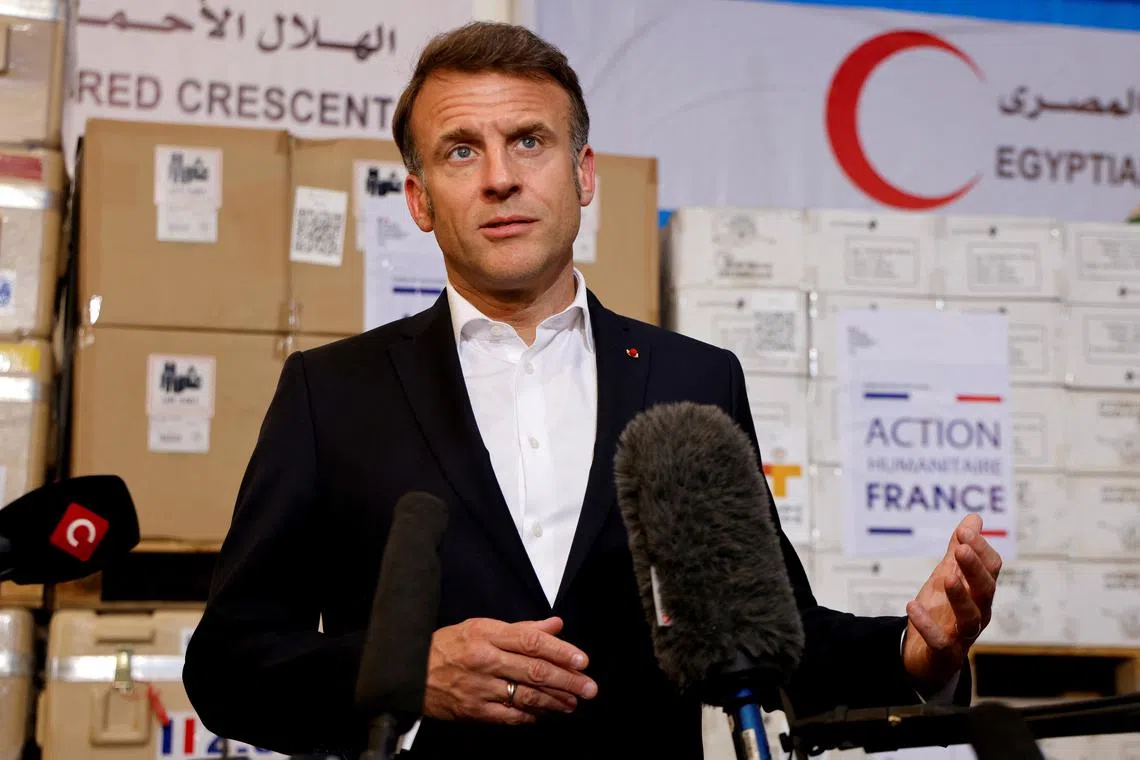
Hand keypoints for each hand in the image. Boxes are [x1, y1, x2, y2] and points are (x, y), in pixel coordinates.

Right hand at [423, 616, 597, 724]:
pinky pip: (510, 716)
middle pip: (534, 671)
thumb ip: (522, 628)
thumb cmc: (449, 646)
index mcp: (487, 634)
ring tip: (573, 703)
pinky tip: (544, 714)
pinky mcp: (474, 710)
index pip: (531, 641)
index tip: (582, 660)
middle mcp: (485, 660)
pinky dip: (530, 715)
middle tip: (589, 688)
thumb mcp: (482, 627)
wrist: (411, 672)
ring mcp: (479, 688)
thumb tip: (556, 625)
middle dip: (567, 681)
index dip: (560, 651)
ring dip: (555, 701)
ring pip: (526, 696)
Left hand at [903, 514, 1001, 695]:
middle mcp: (978, 613)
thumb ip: (959, 549)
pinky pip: (941, 642)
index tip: (965, 530)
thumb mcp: (948, 575)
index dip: (980, 548)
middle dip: (974, 568)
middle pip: (985, 590)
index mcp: (980, 592)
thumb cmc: (942, 612)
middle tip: (961, 548)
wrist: (925, 656)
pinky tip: (911, 606)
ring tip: (946, 578)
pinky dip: (927, 625)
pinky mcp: (945, 654)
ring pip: (971, 617)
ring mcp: (963, 635)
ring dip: (960, 597)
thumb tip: (974, 518)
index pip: (991, 568)